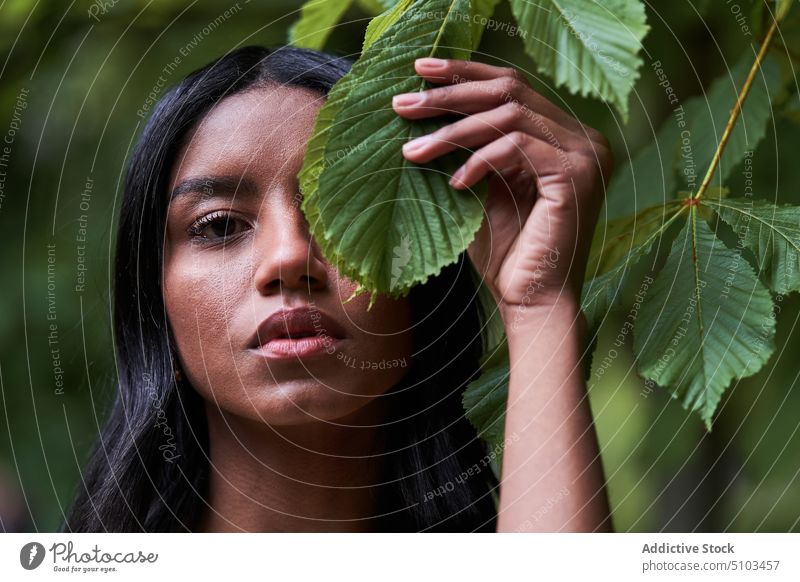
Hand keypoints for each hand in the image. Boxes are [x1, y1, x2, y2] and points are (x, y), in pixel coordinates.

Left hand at [392, 58, 612, 322]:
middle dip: (450, 94)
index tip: (420, 70)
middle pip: (509, 91)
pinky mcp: (576, 175)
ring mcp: (585, 154)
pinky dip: (480, 160)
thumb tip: (424, 110)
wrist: (532, 301)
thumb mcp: (482, 189)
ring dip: (453, 131)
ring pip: (508, 115)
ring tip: (413, 151)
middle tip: (402, 104)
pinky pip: (517, 146)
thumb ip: (469, 150)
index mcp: (562, 135)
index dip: (465, 72)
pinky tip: (455, 183)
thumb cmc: (505, 253)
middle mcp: (581, 137)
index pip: (511, 87)